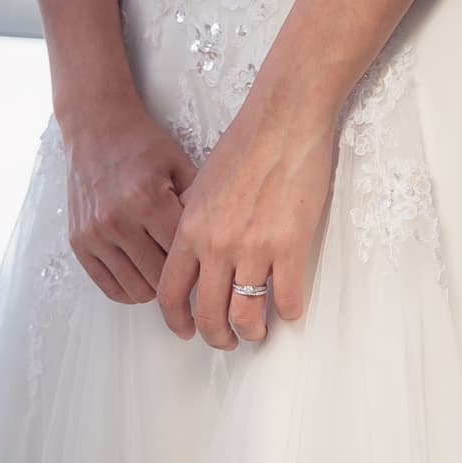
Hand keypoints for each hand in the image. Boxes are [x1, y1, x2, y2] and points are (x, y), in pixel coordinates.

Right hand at [59, 101, 196, 304]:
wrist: (95, 126)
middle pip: (161, 277)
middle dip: (180, 276)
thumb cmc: (140, 143)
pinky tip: (143, 275)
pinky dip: (130, 288)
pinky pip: (109, 286)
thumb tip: (218, 243)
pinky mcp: (78, 241)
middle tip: (190, 269)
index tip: (210, 265)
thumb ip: (199, 204)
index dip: (202, 263)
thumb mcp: (180, 164)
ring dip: (156, 286)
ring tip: (166, 270)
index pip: (183, 254)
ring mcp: (94, 234)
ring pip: (137, 289)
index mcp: (148, 200)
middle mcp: (117, 220)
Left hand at [156, 87, 336, 347]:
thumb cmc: (243, 146)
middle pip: (208, 314)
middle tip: (226, 341)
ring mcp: (253, 248)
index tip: (185, 330)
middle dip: (216, 337)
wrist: (282, 121)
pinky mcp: (290, 246)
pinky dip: (287, 312)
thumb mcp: (200, 183)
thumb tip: (189, 250)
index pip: (171, 292)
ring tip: (256, 331)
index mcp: (190, 229)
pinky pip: (286, 298)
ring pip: (246, 315)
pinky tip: (288, 310)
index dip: (177, 320)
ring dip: (251, 332)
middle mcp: (216, 245)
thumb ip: (191, 221)